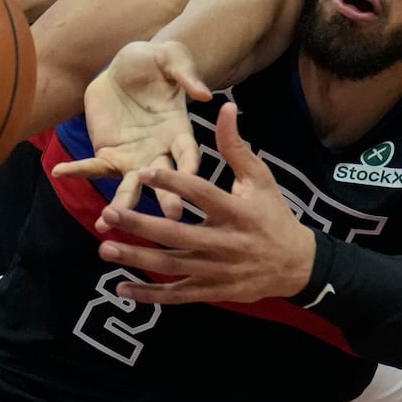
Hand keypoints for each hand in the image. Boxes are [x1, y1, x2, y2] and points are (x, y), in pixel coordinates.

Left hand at [51, 41, 211, 215]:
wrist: (124, 67)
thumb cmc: (154, 61)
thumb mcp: (171, 57)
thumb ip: (185, 74)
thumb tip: (203, 94)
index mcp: (179, 131)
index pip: (188, 152)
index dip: (190, 165)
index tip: (191, 179)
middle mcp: (159, 151)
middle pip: (163, 179)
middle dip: (166, 198)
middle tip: (172, 218)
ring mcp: (133, 157)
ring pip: (128, 185)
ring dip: (121, 203)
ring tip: (106, 222)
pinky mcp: (108, 154)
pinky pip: (93, 166)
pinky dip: (77, 169)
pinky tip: (60, 171)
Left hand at [94, 102, 314, 304]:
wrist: (295, 265)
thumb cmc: (273, 215)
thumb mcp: (260, 179)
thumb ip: (235, 146)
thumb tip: (225, 107)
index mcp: (236, 211)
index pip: (201, 194)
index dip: (173, 182)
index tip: (143, 170)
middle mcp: (225, 243)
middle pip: (177, 235)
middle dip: (141, 224)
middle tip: (109, 213)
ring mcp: (217, 270)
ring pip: (172, 265)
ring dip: (137, 258)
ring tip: (105, 248)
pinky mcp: (212, 290)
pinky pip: (177, 294)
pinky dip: (150, 294)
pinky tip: (122, 288)